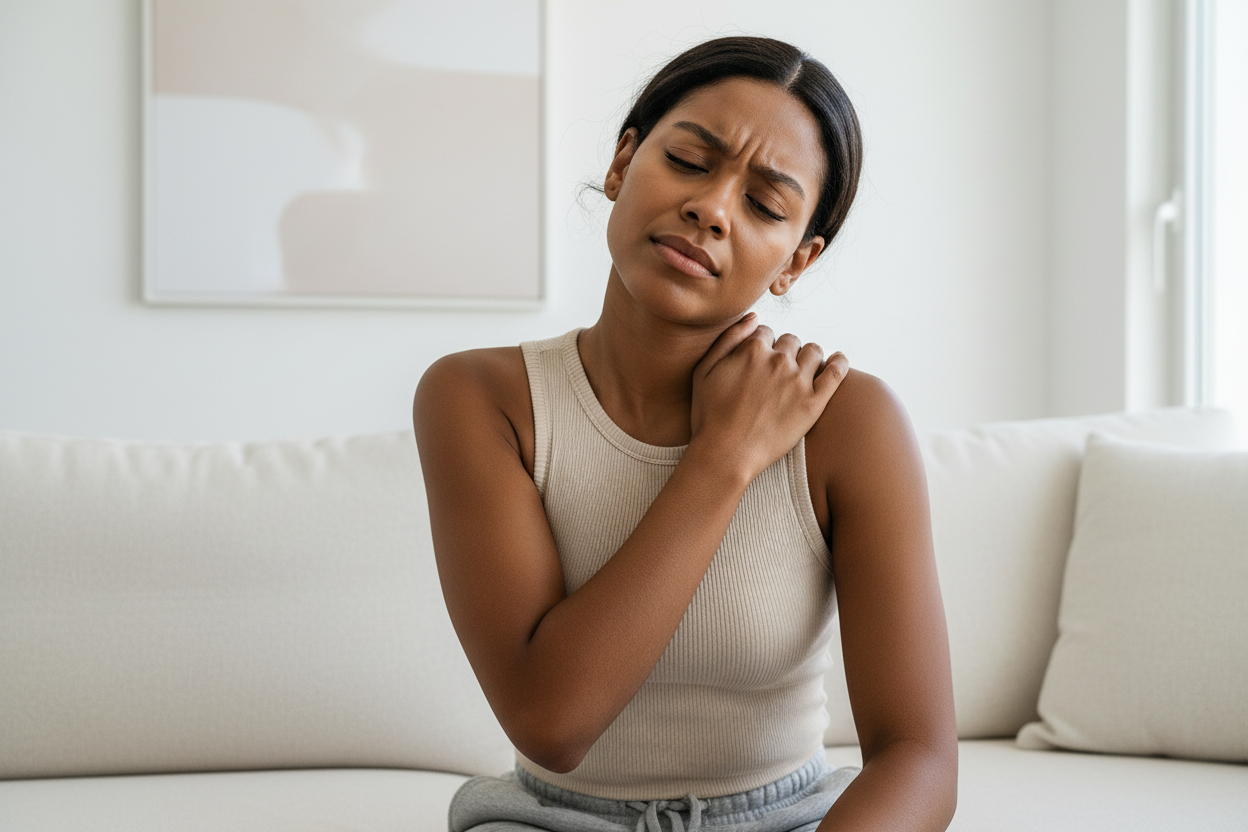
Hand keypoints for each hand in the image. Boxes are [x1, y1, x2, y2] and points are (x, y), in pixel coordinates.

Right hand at [689, 313, 847, 481]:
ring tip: (803, 371)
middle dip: (785, 351)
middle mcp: (778, 360)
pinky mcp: (813, 403)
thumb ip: (728, 338)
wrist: (726, 455)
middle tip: (779, 372)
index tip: (761, 361)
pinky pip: (836, 373)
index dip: (763, 346)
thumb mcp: (704, 371)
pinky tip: (838, 361)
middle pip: (791, 340)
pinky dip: (839, 363)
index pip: (767, 332)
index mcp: (752, 349)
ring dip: (808, 357)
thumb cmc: (709, 416)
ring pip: (814, 352)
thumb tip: (753, 317)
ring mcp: (798, 382)